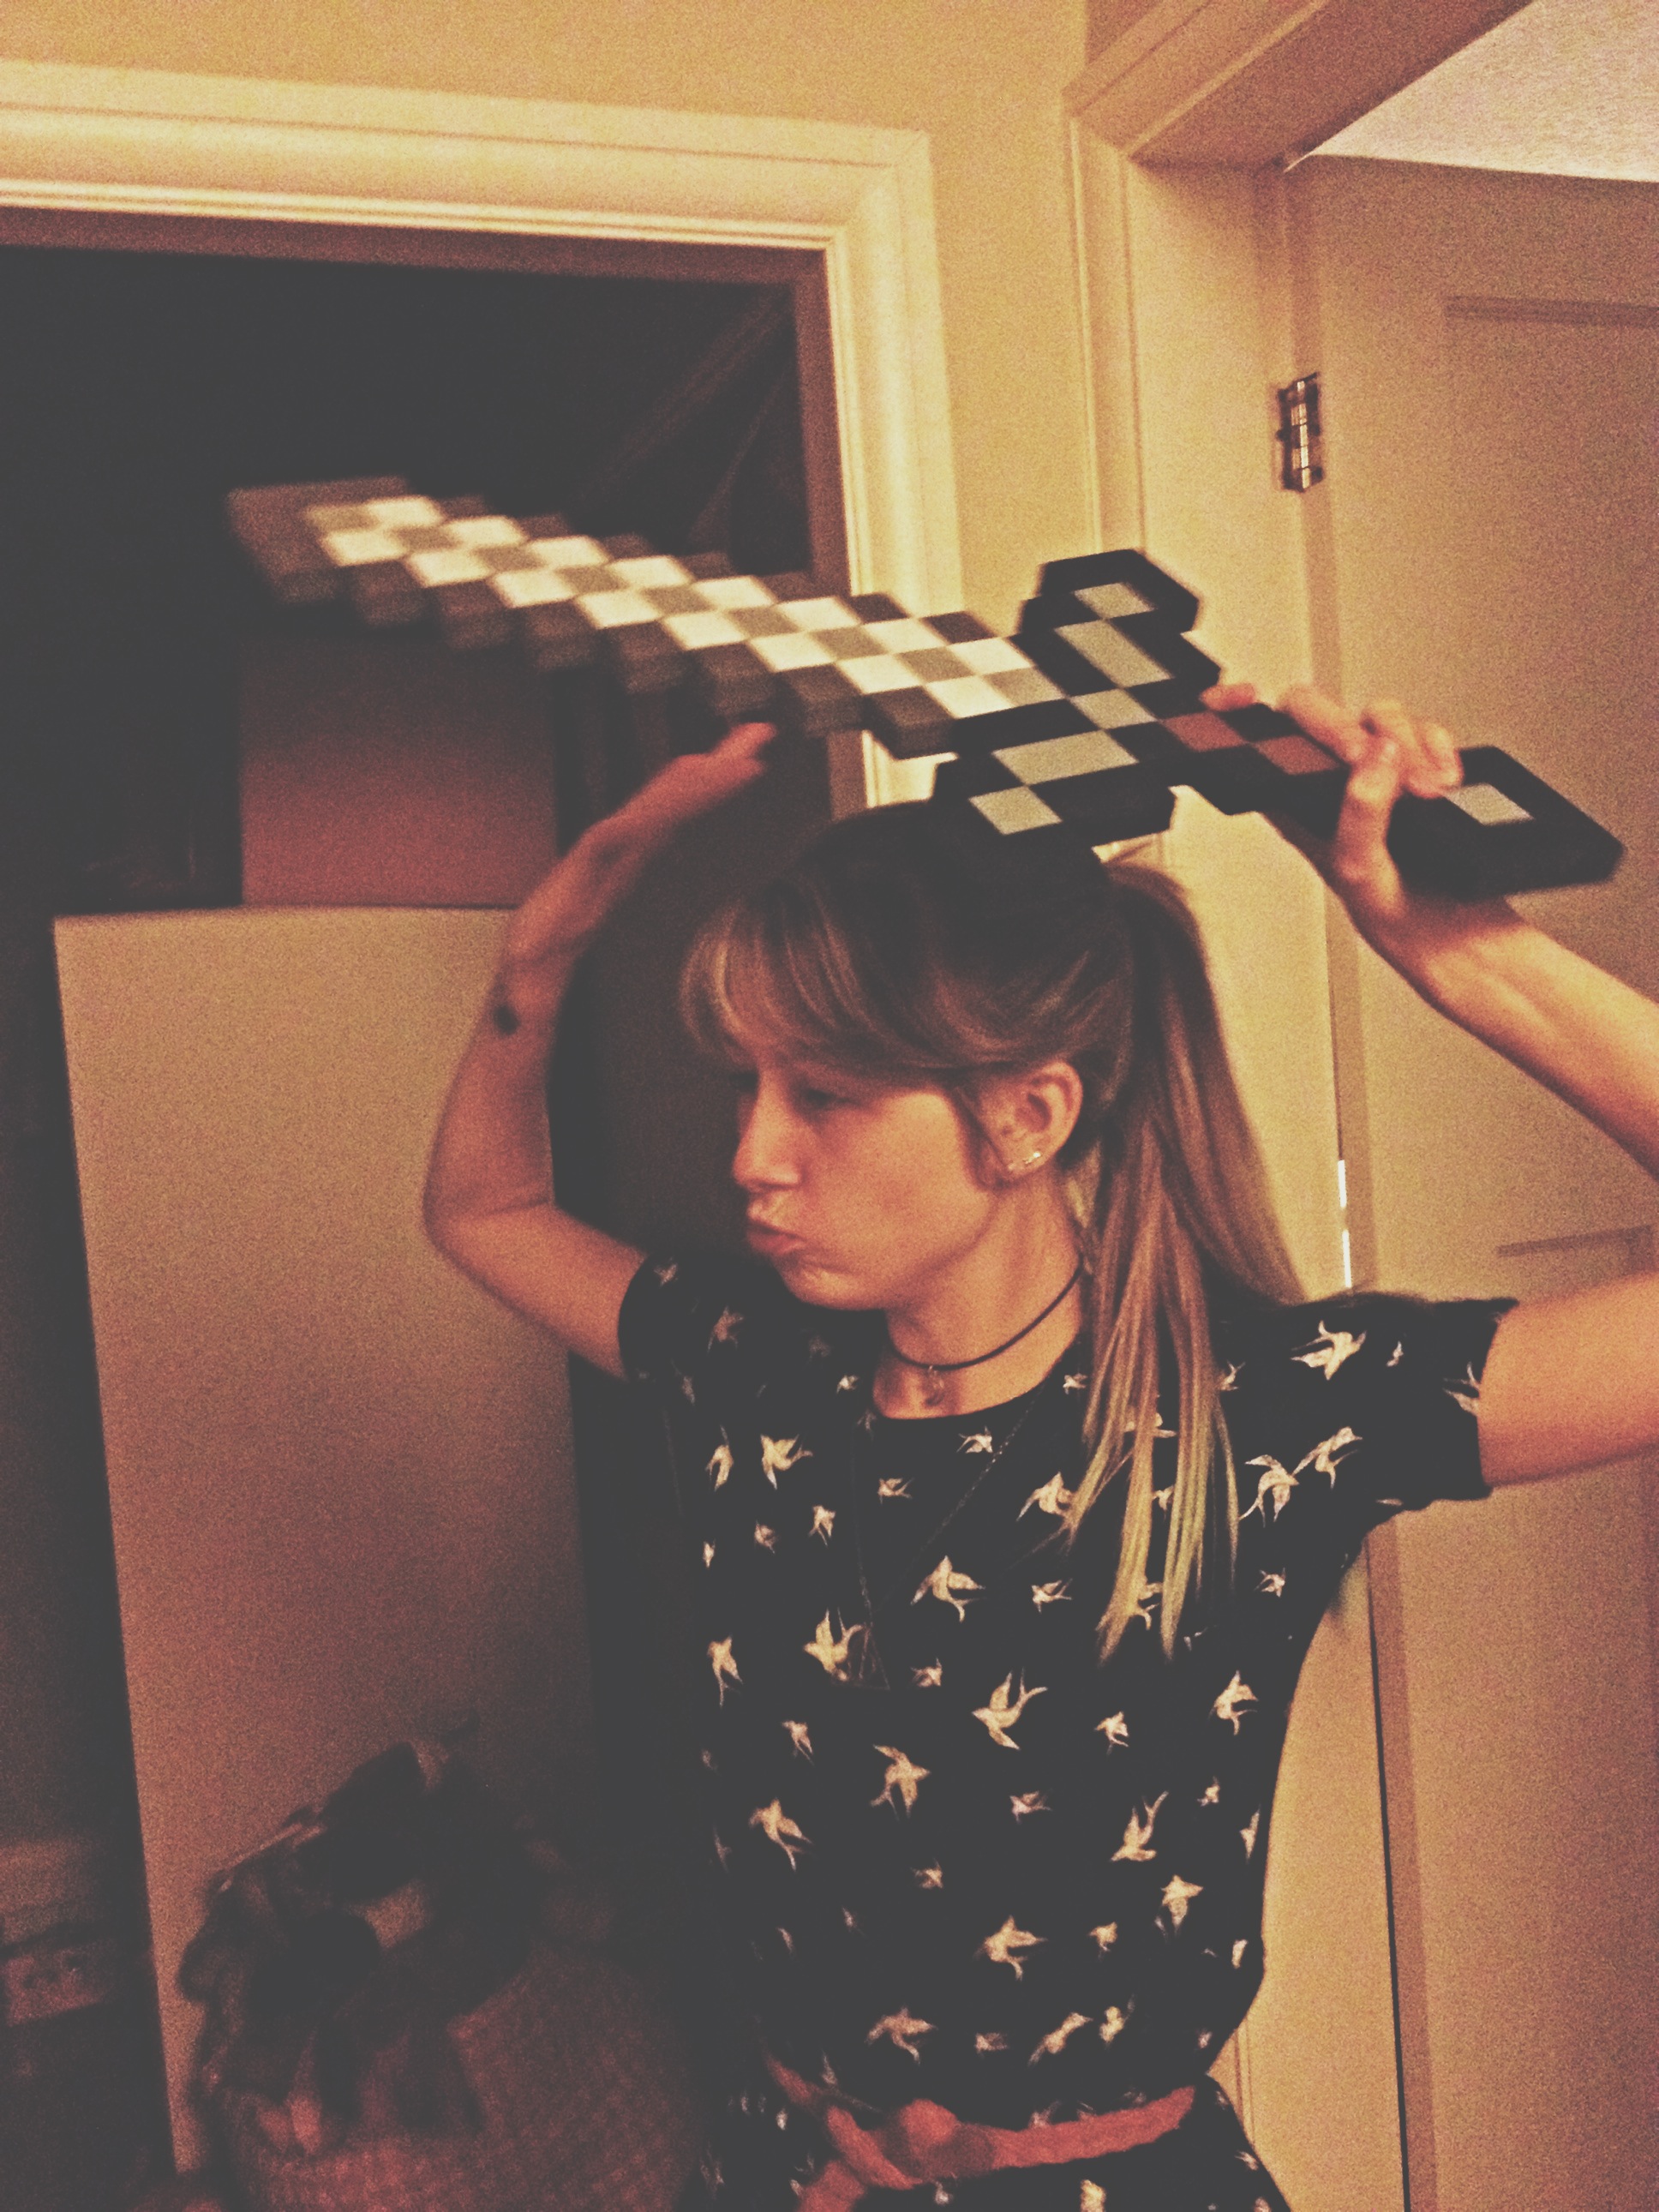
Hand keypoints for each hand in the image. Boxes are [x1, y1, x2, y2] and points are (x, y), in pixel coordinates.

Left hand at [500, 721, 773, 1007]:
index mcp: (586, 873)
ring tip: (749, 746)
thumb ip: (533, 981)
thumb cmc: (531, 967)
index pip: (638, 822)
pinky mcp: (630, 859)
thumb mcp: (529, 977)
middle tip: (755, 737)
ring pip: (666, 800)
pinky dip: (695, 796)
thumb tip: (527, 980)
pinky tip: (717, 783)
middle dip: (710, 764)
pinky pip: (666, 818)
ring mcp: (619, 852)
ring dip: (708, 770)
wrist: (524, 966)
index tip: (715, 775)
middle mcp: (605, 851)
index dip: (678, 797)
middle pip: (661, 796)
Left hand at [1200, 680, 1518, 987]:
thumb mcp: (1360, 871)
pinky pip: (1426, 731)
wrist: (1457, 934)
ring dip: (1405, 741)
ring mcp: (1378, 773)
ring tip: (1425, 789)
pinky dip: (1438, 745)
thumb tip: (1375, 757)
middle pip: (1318, 715)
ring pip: (1378, 716)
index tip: (1241, 698)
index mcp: (1295, 805)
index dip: (1235, 715)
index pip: (1253, 748)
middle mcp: (1331, 783)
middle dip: (1344, 728)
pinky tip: (1443, 779)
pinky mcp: (1420, 770)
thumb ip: (1361, 812)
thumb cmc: (1395, 916)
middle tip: (1369, 756)